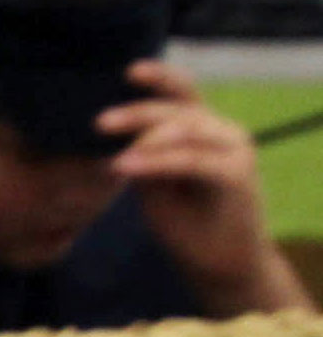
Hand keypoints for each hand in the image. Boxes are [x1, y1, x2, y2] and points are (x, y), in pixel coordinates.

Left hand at [103, 61, 313, 316]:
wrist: (222, 265)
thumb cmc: (187, 224)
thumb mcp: (155, 185)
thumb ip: (141, 157)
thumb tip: (106, 138)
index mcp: (206, 130)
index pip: (183, 93)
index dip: (159, 78)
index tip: (127, 70)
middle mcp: (224, 133)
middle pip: (180, 109)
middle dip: (137, 112)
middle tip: (99, 121)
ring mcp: (234, 152)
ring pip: (187, 130)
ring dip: (145, 138)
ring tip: (109, 148)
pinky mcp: (236, 177)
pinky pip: (193, 161)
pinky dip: (158, 162)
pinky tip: (127, 166)